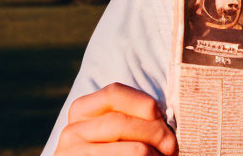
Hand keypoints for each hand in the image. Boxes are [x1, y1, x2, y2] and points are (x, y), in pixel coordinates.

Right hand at [54, 82, 177, 154]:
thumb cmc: (115, 148)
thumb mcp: (115, 128)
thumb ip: (130, 116)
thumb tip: (162, 115)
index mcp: (80, 111)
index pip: (114, 93)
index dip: (143, 102)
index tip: (161, 116)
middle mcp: (71, 132)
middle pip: (122, 122)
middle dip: (156, 132)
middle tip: (172, 146)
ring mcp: (72, 154)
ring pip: (134, 150)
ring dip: (155, 153)